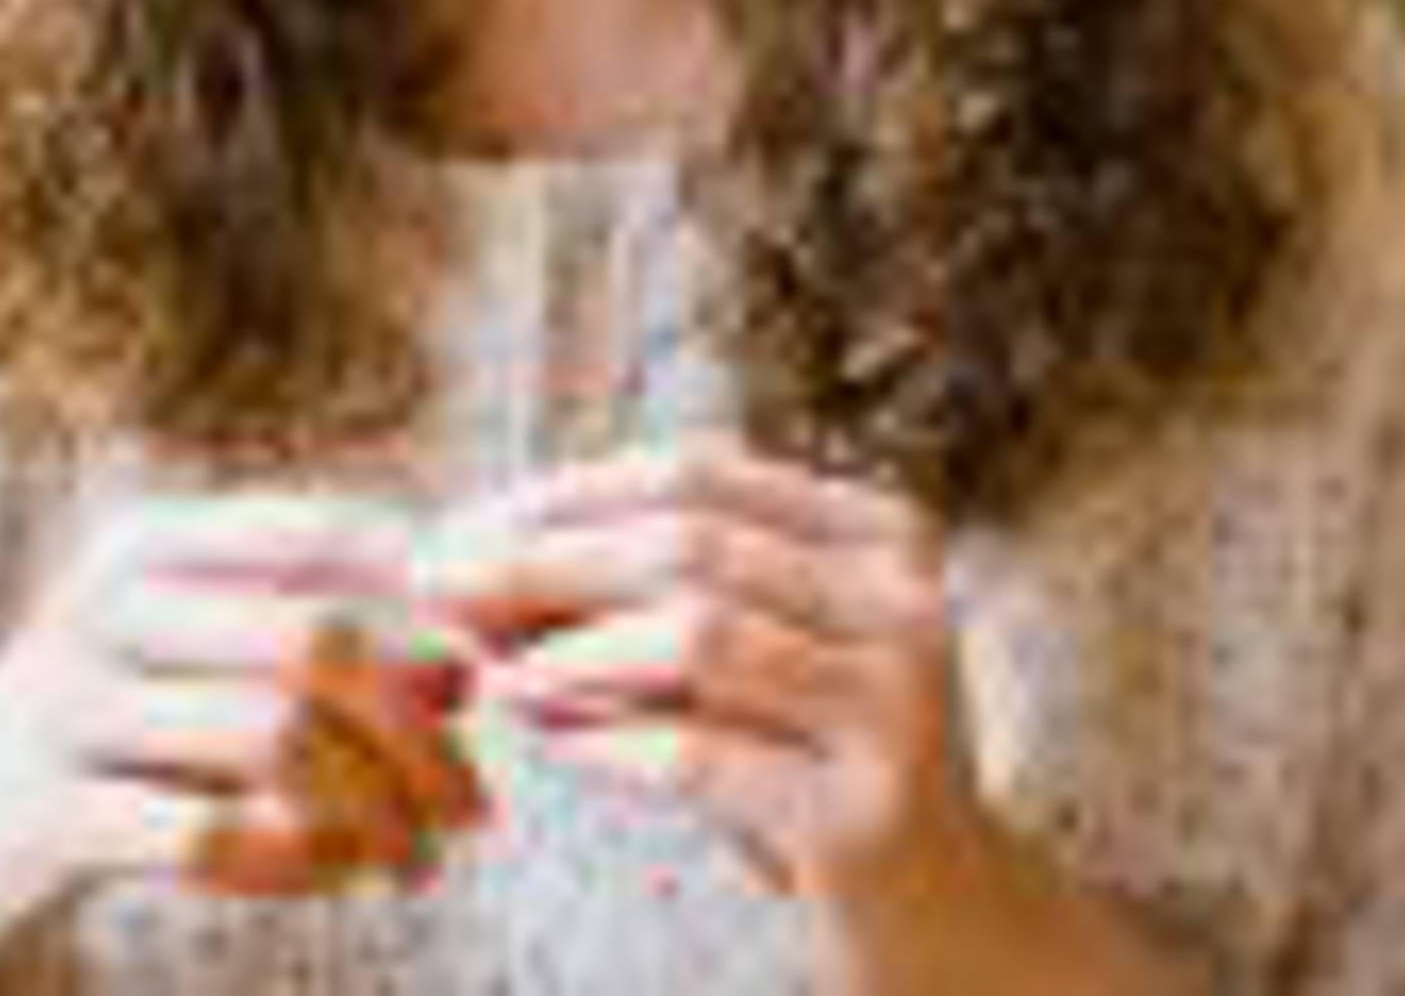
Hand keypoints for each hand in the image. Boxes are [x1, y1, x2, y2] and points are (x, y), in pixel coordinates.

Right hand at [0, 490, 489, 987]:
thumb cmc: (96, 748)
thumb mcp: (188, 668)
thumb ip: (312, 646)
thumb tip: (469, 667)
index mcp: (152, 540)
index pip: (325, 534)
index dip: (427, 597)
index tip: (493, 673)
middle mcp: (109, 600)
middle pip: (317, 638)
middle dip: (419, 726)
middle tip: (476, 806)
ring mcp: (68, 703)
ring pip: (275, 739)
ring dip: (373, 810)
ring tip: (417, 861)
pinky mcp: (43, 813)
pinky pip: (207, 835)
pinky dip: (293, 865)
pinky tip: (331, 883)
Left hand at [414, 439, 986, 958]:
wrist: (966, 934)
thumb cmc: (833, 772)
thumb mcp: (777, 658)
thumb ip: (672, 594)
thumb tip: (490, 554)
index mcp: (884, 536)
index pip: (700, 470)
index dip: (570, 492)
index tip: (466, 523)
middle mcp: (904, 605)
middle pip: (687, 543)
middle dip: (543, 558)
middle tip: (438, 584)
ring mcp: (895, 711)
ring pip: (694, 635)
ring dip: (568, 649)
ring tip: (489, 670)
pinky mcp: (865, 819)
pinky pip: (699, 755)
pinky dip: (604, 741)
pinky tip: (545, 740)